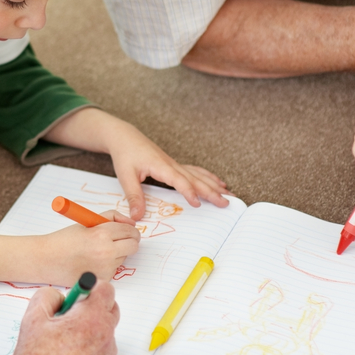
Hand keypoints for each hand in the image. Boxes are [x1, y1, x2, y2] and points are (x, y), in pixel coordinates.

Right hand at [1, 281, 118, 354]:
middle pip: (110, 308)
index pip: (105, 289)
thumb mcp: (33, 319)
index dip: (90, 287)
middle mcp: (104, 335)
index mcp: (90, 319)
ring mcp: (107, 354)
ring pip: (105, 330)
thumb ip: (47, 296)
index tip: (78, 294)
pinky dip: (91, 346)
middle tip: (70, 315)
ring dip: (91, 328)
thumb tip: (59, 296)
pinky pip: (103, 348)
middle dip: (93, 306)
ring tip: (66, 340)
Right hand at [39, 212, 140, 284]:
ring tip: (97, 250)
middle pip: (133, 245)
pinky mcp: (102, 279)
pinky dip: (109, 264)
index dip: (130, 229)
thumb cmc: (65, 239)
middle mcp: (106, 252)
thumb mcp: (87, 221)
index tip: (127, 229)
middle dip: (130, 240)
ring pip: (124, 257)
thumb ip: (111, 217)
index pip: (129, 230)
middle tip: (120, 239)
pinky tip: (93, 261)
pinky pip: (114, 269)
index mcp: (102, 234)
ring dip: (117, 253)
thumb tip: (131, 223)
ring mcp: (105, 268)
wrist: (47, 259)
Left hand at [43, 108, 230, 219]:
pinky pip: (195, 171)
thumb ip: (133, 196)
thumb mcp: (125, 176)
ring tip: (229, 195)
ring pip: (199, 175)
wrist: (125, 137)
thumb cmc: (125, 154)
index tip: (197, 203)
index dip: (188, 192)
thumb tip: (137, 217)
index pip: (179, 180)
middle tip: (226, 203)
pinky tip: (217, 182)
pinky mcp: (174, 165)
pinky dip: (208, 177)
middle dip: (212, 191)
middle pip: (196, 179)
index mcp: (161, 166)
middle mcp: (172, 165)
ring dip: (214, 185)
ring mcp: (175, 164)